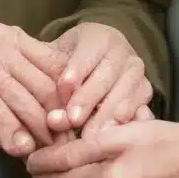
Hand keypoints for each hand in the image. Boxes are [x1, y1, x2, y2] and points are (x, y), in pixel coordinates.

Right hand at [0, 24, 64, 156]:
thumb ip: (4, 94)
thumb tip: (26, 134)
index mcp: (7, 35)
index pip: (55, 65)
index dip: (71, 98)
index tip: (77, 128)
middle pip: (44, 83)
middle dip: (59, 120)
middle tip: (67, 149)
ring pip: (22, 97)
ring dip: (38, 130)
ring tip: (46, 154)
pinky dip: (7, 130)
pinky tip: (15, 148)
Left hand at [26, 23, 152, 133]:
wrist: (102, 61)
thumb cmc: (70, 63)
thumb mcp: (58, 56)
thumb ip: (48, 70)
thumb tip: (32, 88)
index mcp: (100, 37)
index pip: (87, 53)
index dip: (75, 71)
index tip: (62, 90)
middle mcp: (123, 52)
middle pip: (106, 76)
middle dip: (88, 99)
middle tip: (72, 119)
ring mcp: (138, 74)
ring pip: (124, 96)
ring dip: (105, 117)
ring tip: (88, 137)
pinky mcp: (146, 95)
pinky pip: (139, 111)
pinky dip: (125, 127)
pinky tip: (111, 140)